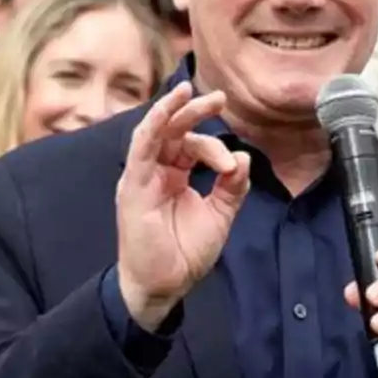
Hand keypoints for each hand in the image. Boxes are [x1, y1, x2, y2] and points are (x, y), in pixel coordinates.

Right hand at [115, 83, 251, 330]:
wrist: (164, 285)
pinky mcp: (134, 186)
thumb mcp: (219, 215)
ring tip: (190, 92)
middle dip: (195, 110)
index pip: (193, 145)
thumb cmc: (185, 252)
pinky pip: (141, 148)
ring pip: (156, 132)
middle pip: (174, 130)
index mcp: (174, 174)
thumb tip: (243, 158)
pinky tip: (167, 109)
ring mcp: (142, 176)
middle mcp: (156, 170)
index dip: (215, 149)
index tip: (233, 166)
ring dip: (173, 109)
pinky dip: (154, 125)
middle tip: (220, 97)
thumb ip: (231, 187)